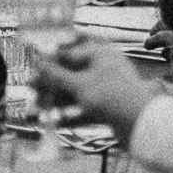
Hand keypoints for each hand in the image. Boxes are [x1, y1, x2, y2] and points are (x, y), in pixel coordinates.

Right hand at [35, 37, 158, 145]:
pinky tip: (54, 122)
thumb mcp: (79, 84)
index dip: (52, 52)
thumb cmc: (111, 96)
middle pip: (71, 72)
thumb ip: (55, 74)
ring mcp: (106, 90)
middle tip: (30, 86)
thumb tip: (37, 61)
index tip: (33, 58)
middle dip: (50, 81)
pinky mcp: (107, 109)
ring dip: (56, 99)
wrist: (143, 126)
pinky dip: (69, 114)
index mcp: (101, 53)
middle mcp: (104, 68)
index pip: (72, 46)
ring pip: (76, 92)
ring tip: (36, 108)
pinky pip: (84, 109)